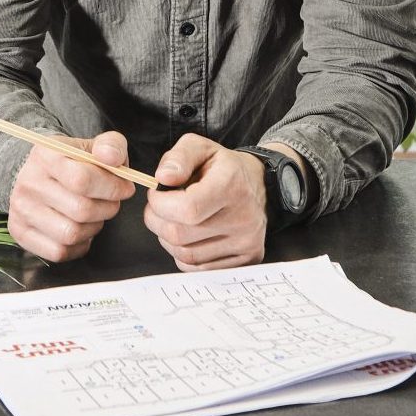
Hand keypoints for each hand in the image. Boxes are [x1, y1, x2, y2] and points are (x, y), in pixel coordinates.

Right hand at [6, 130, 134, 262]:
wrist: (39, 175)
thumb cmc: (74, 163)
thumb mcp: (95, 146)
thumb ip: (111, 145)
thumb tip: (111, 157)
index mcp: (45, 154)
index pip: (82, 180)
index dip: (112, 188)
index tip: (125, 188)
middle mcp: (28, 182)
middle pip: (80, 210)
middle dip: (107, 209)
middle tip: (111, 203)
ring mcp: (21, 210)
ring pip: (71, 234)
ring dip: (94, 228)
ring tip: (95, 215)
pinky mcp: (20, 232)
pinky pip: (59, 252)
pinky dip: (78, 245)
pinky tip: (81, 228)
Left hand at [142, 135, 267, 270]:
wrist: (259, 184)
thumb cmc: (224, 168)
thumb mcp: (200, 147)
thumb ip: (178, 158)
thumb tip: (162, 178)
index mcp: (231, 185)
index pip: (187, 209)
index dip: (160, 205)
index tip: (156, 195)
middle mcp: (243, 217)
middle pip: (180, 235)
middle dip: (157, 221)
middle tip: (158, 208)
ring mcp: (246, 241)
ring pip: (186, 256)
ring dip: (168, 240)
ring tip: (173, 221)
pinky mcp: (247, 258)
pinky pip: (199, 268)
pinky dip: (184, 256)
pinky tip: (188, 237)